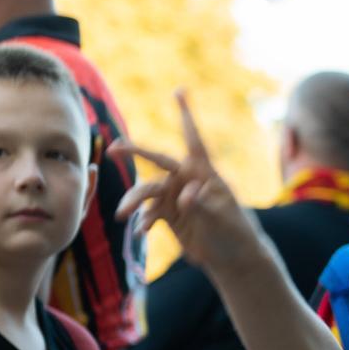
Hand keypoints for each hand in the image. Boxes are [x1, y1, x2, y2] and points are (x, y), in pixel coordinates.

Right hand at [110, 90, 263, 275]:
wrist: (232, 259)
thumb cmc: (235, 234)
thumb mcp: (221, 219)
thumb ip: (201, 205)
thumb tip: (186, 194)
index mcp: (206, 173)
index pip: (194, 139)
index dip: (186, 115)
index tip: (179, 90)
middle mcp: (187, 181)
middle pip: (158, 161)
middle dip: (135, 152)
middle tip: (113, 149)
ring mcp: (176, 198)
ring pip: (148, 191)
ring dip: (133, 201)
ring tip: (122, 214)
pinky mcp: (169, 215)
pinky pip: (148, 213)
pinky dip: (143, 221)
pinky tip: (140, 232)